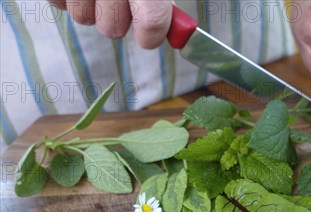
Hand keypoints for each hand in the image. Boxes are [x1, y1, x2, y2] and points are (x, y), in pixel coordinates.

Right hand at [47, 0, 171, 48]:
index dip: (150, 36)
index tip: (147, 36)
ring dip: (91, 9)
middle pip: (112, 28)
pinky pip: (58, 3)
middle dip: (116, 22)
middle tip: (119, 4)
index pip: (151, 22)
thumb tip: (180, 35)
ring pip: (83, 18)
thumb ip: (162, 5)